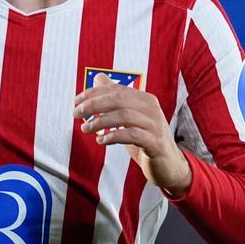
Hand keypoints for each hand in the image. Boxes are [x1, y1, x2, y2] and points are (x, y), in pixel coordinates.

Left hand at [73, 73, 192, 197]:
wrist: (168, 165)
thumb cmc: (145, 139)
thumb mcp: (129, 118)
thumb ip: (115, 99)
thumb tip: (98, 78)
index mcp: (144, 99)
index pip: (115, 90)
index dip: (93, 94)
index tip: (76, 102)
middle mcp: (152, 109)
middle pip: (119, 99)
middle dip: (94, 104)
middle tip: (76, 113)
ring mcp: (155, 125)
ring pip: (124, 116)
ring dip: (100, 121)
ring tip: (85, 129)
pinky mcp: (155, 143)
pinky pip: (132, 135)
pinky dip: (113, 136)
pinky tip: (101, 140)